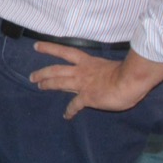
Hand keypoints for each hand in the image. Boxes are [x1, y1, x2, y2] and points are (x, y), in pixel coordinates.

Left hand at [28, 43, 154, 117]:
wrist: (130, 80)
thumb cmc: (127, 72)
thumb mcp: (113, 66)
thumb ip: (105, 71)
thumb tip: (108, 76)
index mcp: (88, 62)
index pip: (65, 51)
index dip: (49, 48)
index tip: (37, 46)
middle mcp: (81, 71)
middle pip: (56, 69)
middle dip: (42, 72)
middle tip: (31, 76)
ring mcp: (82, 84)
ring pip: (59, 82)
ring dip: (47, 84)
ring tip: (38, 86)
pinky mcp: (87, 97)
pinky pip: (74, 105)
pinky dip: (70, 111)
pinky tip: (67, 116)